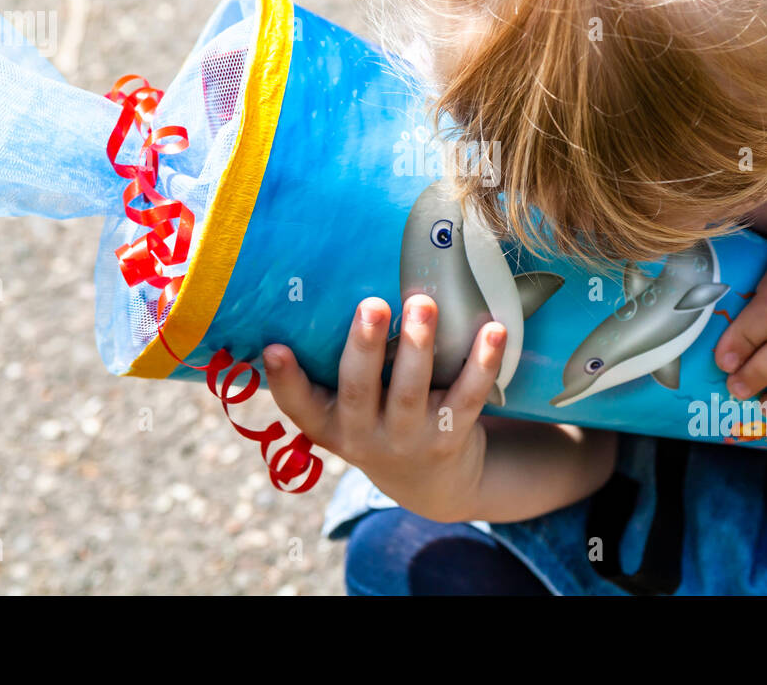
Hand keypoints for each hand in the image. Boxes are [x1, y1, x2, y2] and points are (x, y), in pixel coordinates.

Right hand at [262, 294, 506, 522]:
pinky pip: (468, 396)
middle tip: (371, 305)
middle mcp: (364, 436)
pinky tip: (492, 329)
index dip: (284, 379)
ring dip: (419, 345)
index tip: (273, 348)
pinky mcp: (451, 435)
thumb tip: (326, 284)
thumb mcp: (347, 410)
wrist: (431, 482)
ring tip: (423, 303)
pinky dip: (482, 362)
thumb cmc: (378, 420)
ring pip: (413, 391)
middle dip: (365, 346)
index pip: (299, 405)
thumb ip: (334, 368)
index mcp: (330, 424)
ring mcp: (410, 438)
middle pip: (360, 390)